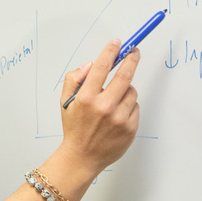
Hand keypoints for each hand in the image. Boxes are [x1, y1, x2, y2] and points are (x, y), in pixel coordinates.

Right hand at [57, 38, 141, 175]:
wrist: (82, 157)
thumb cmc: (75, 128)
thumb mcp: (66, 102)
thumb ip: (75, 79)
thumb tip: (91, 65)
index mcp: (87, 98)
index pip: (102, 67)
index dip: (111, 51)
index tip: (117, 43)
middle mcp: (104, 107)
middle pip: (125, 75)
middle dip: (131, 59)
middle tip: (134, 52)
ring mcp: (119, 118)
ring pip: (132, 92)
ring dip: (126, 90)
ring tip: (115, 100)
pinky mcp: (130, 128)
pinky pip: (135, 108)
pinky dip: (128, 107)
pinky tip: (117, 115)